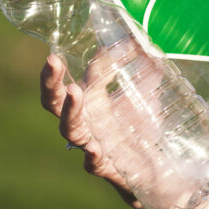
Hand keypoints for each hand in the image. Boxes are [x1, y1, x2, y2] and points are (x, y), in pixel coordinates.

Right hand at [39, 54, 143, 208]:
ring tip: (74, 92)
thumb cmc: (142, 128)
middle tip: (52, 61)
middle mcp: (85, 122)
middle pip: (54, 102)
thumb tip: (138, 36)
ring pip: (70, 130)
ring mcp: (93, 144)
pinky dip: (92, 156)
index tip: (55, 52)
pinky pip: (93, 164)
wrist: (158, 172)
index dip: (58, 68)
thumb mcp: (143, 92)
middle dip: (50, 82)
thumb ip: (140, 65)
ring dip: (70, 111)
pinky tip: (94, 148)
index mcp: (89, 102)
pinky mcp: (109, 167)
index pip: (65, 80)